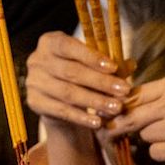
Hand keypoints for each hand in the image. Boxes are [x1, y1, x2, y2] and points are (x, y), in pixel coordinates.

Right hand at [24, 31, 131, 164]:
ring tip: (116, 107)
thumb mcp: (90, 64)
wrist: (56, 97)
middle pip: (71, 72)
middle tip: (123, 91)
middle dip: (100, 82)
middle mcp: (37, 60)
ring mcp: (34, 82)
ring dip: (95, 101)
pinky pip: (61, 110)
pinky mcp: (34, 102)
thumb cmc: (77, 73)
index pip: (68, 46)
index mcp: (50, 42)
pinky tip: (98, 122)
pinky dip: (81, 117)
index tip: (113, 67)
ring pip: (68, 93)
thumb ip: (108, 64)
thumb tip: (131, 64)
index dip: (90, 56)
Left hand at [105, 73, 164, 164]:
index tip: (104, 113)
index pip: (134, 94)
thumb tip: (118, 103)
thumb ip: (158, 97)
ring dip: (154, 139)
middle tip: (108, 131)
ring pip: (144, 136)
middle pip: (132, 115)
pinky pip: (154, 153)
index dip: (118, 105)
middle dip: (120, 125)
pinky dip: (164, 154)